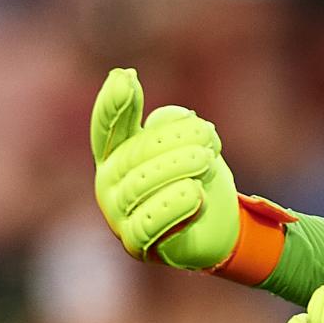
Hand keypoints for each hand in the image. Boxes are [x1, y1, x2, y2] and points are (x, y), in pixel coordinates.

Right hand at [90, 68, 240, 269]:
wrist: (217, 225)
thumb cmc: (194, 176)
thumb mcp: (188, 142)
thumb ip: (172, 125)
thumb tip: (167, 118)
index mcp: (115, 154)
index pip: (106, 127)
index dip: (113, 104)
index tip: (126, 77)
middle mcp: (109, 185)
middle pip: (131, 156)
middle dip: (170, 141)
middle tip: (207, 132)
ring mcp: (119, 216)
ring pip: (140, 187)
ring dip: (176, 167)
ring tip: (206, 159)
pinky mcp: (138, 245)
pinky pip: (149, 225)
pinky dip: (173, 207)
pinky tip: (196, 193)